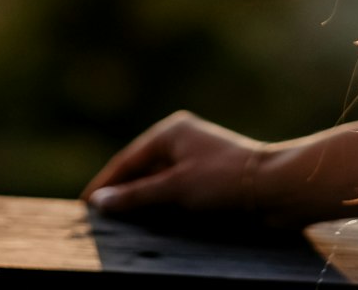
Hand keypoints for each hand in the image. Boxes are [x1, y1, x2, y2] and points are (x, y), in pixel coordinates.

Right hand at [82, 110, 267, 218]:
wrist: (273, 188)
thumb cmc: (224, 180)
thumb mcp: (175, 188)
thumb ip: (136, 195)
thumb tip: (99, 201)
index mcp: (170, 132)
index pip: (127, 160)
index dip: (105, 184)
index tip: (84, 205)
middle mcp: (180, 141)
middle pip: (140, 170)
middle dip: (120, 193)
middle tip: (96, 220)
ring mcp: (194, 159)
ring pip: (156, 183)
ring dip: (139, 202)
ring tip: (116, 226)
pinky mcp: (206, 179)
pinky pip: (173, 192)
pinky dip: (158, 206)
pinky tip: (148, 224)